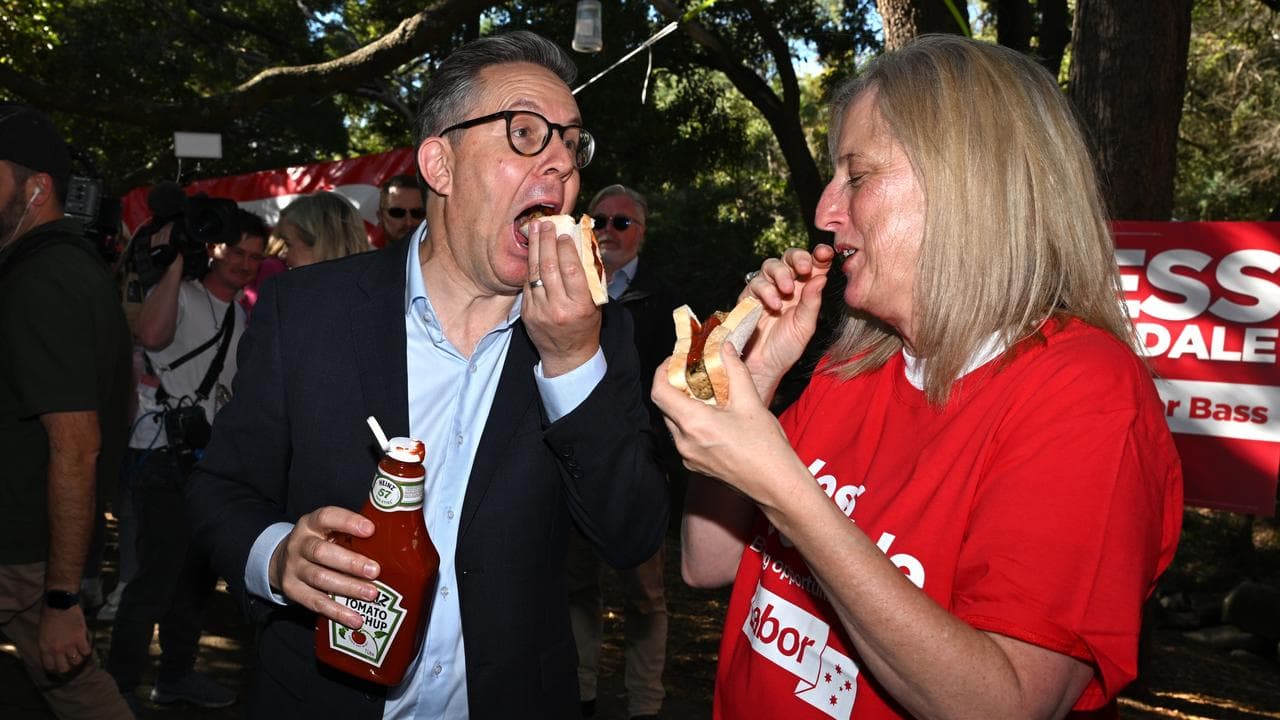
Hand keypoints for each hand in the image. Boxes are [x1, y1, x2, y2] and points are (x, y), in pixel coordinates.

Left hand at [38, 603, 91, 675]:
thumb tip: (53, 655)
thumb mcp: (42, 635)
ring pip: (77, 661)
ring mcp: (69, 645)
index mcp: (45, 649)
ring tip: (79, 653)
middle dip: (67, 666)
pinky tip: (85, 646)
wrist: (59, 604)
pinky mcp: (80, 638)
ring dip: (78, 658)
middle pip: (64, 668)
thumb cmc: (49, 617)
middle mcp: (57, 650)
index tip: (59, 664)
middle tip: (70, 661)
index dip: (55, 667)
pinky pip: (86, 651)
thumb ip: (47, 647)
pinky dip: (87, 650)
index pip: (50, 667)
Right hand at [268, 506, 380, 629]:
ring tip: (371, 594)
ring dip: (348, 588)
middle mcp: (299, 544)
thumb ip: (351, 534)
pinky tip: (356, 618)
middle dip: (351, 563)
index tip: (370, 529)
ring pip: (320, 578)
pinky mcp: (292, 590)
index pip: (327, 517)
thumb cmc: (319, 543)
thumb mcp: (329, 530)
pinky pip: (316, 603)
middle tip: (375, 571)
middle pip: (321, 552)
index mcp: (311, 524)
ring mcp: (293, 568)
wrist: (281, 560)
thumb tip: (393, 541)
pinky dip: (337, 612)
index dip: (348, 522)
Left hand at [521, 219, 602, 376]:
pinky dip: (531, 267)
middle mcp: (559, 308)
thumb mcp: (596, 303)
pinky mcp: (528, 313)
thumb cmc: (586, 325)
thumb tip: (583, 245)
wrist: (568, 356)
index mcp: (580, 305)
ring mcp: (540, 311)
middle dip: (547, 242)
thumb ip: (590, 277)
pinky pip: (527, 285)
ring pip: (535, 274)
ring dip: (535, 249)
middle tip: (545, 224)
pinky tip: (533, 253)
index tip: (564, 233)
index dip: (566, 248)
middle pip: (550, 267)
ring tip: (536, 231)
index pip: (571, 269)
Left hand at [652, 341, 806, 508]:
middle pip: (664, 407)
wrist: (775, 485)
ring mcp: (687, 457)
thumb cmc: (766, 448)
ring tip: (705, 393)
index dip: (661, 372)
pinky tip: (711, 416)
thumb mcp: (750, 401)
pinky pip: (683, 438)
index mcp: (694, 424)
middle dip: (674, 387)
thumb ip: (734, 370)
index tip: (673, 361)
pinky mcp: (694, 466)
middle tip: (692, 372)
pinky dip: (691, 423)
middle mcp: (684, 442)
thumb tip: (725, 347)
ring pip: (673, 423)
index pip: (659, 392)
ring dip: (683, 405)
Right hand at [741, 245, 833, 401]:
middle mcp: (786, 286)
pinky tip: (774, 305)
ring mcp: (767, 290)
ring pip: (771, 265)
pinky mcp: (749, 297)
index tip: (825, 253)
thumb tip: (822, 277)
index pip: (813, 265)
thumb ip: (812, 302)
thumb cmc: (786, 348)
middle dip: (798, 258)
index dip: (819, 255)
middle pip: (790, 258)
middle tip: (804, 269)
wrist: (763, 366)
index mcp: (805, 291)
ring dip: (781, 273)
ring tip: (787, 290)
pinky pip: (756, 283)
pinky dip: (767, 291)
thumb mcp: (805, 326)